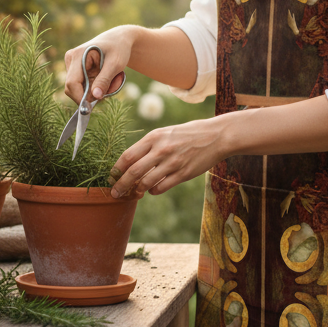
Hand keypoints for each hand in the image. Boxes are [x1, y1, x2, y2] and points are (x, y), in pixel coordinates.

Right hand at [64, 27, 132, 103]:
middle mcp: (70, 60)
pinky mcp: (77, 71)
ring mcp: (72, 66)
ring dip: (97, 91)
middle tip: (112, 88)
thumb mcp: (115, 64)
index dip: (81, 97)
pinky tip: (108, 79)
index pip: (72, 83)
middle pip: (73, 89)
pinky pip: (84, 87)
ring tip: (114, 80)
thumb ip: (104, 80)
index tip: (96, 104)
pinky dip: (97, 88)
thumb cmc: (118, 48)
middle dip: (92, 94)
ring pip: (80, 90)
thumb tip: (95, 97)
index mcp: (78, 55)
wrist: (119, 40)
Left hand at [109, 116, 228, 197]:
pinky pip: (161, 187)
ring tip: (135, 192)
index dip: (116, 169)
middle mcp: (161, 149)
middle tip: (115, 193)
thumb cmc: (188, 134)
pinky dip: (153, 191)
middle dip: (121, 185)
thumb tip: (131, 163)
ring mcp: (173, 162)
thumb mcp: (166, 133)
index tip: (111, 177)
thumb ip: (149, 146)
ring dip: (137, 190)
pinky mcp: (183, 173)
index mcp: (154, 137)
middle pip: (133, 172)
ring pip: (146, 182)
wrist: (216, 136)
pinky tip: (153, 189)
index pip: (128, 156)